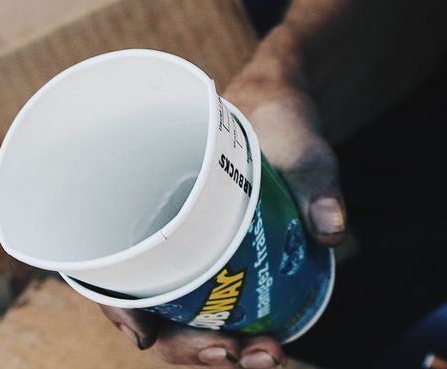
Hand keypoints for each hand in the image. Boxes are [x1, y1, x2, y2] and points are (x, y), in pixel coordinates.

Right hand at [101, 53, 345, 366]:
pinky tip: (263, 348)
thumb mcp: (297, 142)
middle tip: (235, 353)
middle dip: (186, 345)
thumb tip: (332, 230)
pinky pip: (214, 307)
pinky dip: (231, 332)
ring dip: (213, 348)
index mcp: (156, 195)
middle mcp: (166, 230)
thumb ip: (316, 180)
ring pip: (183, 316)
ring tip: (266, 357)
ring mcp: (194, 251)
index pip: (114, 260)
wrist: (287, 102)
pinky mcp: (224, 263)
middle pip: (151, 306)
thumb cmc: (276, 115)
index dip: (120, 308)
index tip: (146, 335)